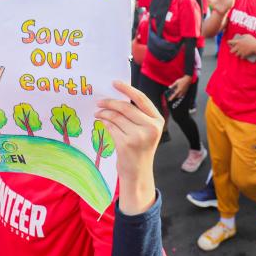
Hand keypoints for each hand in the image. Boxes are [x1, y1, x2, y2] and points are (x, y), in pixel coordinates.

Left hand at [95, 81, 162, 214]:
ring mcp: (139, 136)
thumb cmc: (140, 149)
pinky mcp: (126, 144)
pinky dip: (104, 123)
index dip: (127, 89)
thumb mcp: (146, 130)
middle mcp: (151, 127)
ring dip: (104, 113)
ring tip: (98, 113)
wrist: (138, 173)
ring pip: (116, 117)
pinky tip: (101, 123)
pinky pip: (111, 127)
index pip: (141, 99)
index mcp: (158, 121)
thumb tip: (118, 96)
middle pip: (126, 107)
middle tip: (99, 101)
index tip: (115, 82)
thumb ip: (138, 115)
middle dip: (109, 102)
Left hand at [168, 75, 191, 101]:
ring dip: (178, 95)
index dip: (171, 98)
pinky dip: (180, 94)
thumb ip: (172, 85)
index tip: (169, 100)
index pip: (174, 95)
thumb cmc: (182, 80)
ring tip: (176, 93)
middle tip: (172, 95)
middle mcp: (182, 92)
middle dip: (175, 96)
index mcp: (179, 90)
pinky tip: (179, 92)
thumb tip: (169, 87)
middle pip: (177, 96)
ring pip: (180, 96)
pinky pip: (183, 95)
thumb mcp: (176, 82)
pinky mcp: (186, 91)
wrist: (187, 79)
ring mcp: (184, 92)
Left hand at [228, 34, 255, 59]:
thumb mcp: (247, 35)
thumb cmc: (252, 40)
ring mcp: (240, 52)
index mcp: (237, 42)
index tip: (229, 43)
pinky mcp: (244, 55)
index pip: (229, 42)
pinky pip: (241, 57)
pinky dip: (241, 57)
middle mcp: (238, 47)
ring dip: (237, 54)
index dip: (228, 42)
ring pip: (236, 55)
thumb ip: (244, 35)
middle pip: (231, 51)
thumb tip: (242, 36)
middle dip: (232, 51)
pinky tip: (242, 56)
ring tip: (239, 53)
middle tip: (234, 50)